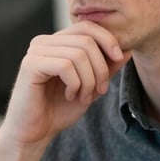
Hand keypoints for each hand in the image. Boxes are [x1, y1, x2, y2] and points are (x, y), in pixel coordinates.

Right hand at [1, 20, 130, 145]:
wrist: (34, 133)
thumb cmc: (59, 109)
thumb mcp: (91, 86)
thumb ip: (106, 68)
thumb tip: (128, 49)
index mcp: (56, 42)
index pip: (87, 27)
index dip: (108, 39)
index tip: (119, 59)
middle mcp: (44, 42)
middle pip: (86, 40)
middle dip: (100, 68)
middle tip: (99, 90)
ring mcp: (35, 51)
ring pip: (78, 54)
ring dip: (88, 80)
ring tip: (83, 97)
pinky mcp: (30, 64)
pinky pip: (65, 65)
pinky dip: (75, 84)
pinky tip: (70, 96)